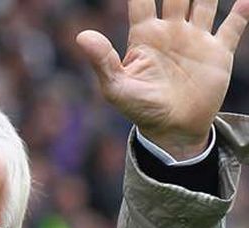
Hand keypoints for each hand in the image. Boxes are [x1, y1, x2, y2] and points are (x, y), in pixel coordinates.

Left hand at [77, 0, 248, 159]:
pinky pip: (232, 26)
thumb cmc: (139, 109)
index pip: (140, 0)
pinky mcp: (218, 53)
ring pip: (204, 2)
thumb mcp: (116, 87)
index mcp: (145, 36)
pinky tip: (245, 0)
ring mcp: (195, 40)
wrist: (172, 130)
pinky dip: (241, 12)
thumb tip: (81, 36)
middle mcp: (170, 31)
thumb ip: (102, 61)